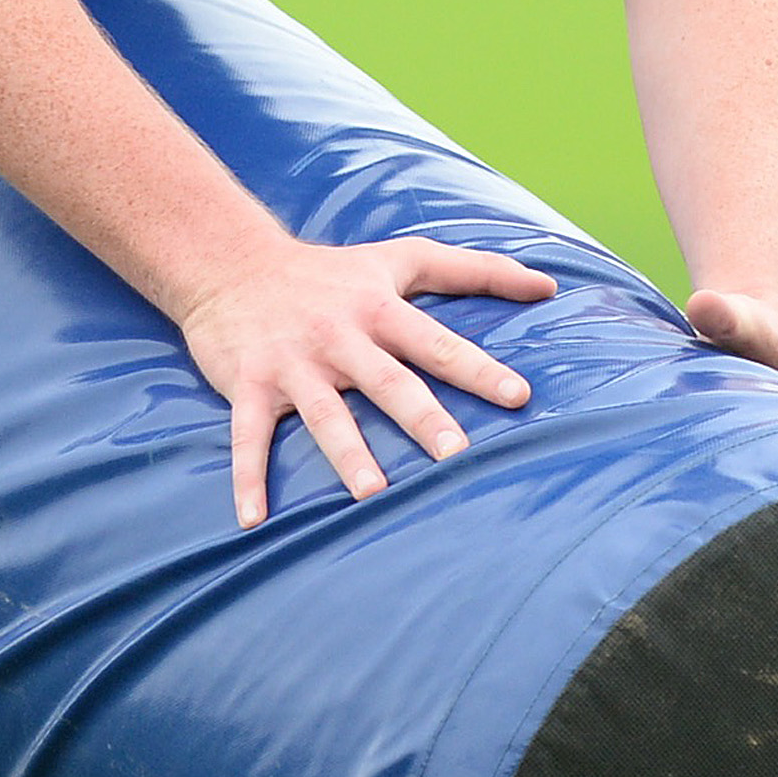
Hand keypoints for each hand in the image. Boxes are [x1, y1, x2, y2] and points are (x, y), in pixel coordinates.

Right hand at [173, 236, 561, 528]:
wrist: (229, 262)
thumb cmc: (329, 271)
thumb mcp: (399, 258)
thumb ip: (473, 271)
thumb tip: (548, 286)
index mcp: (377, 310)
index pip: (435, 341)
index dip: (476, 367)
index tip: (517, 396)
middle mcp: (339, 336)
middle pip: (387, 381)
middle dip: (420, 416)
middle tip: (455, 453)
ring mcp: (292, 363)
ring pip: (325, 413)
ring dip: (347, 453)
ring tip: (372, 493)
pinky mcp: (249, 384)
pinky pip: (248, 435)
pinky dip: (247, 476)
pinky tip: (252, 518)